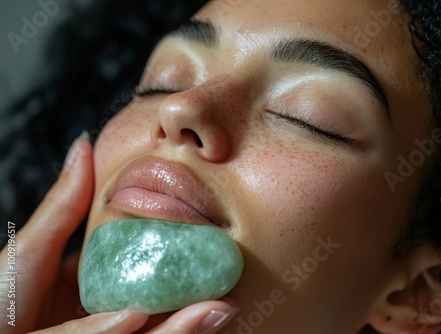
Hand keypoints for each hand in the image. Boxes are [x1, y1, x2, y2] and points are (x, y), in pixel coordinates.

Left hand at [0, 133, 237, 333]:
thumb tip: (85, 145)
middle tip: (225, 290)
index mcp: (88, 289)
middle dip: (191, 303)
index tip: (203, 246)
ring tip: (221, 309)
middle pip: (153, 311)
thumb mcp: (29, 250)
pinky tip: (194, 322)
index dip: (173, 264)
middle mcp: (100, 318)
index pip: (138, 274)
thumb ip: (66, 206)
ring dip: (188, 326)